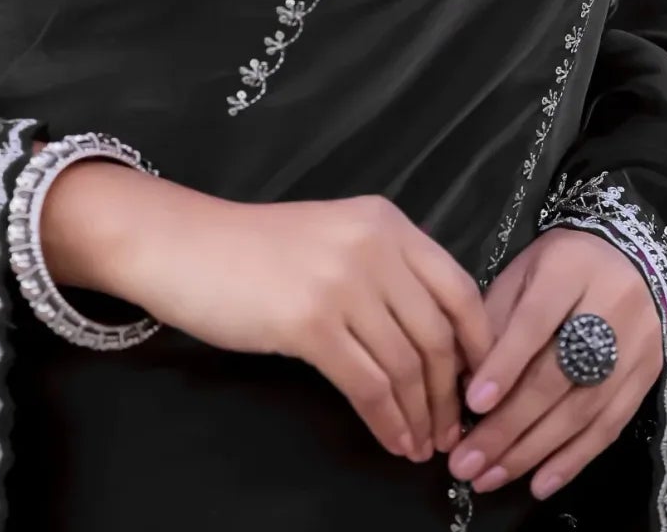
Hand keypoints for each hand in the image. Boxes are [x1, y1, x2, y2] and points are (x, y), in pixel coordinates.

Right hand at [46, 167, 491, 463]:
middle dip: (450, 392)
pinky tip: (392, 440)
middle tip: (451, 430)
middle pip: (436, 333)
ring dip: (420, 415)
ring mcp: (342, 282)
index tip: (479, 384)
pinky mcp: (311, 322)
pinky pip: (368, 385)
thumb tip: (434, 336)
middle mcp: (373, 245)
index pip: (458, 287)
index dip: (477, 345)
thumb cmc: (256, 250)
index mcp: (385, 221)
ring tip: (422, 445)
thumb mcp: (334, 238)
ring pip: (406, 364)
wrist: (187, 246)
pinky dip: (388, 421)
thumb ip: (383, 269)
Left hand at [446, 227, 662, 501]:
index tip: (471, 405)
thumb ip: (494, 319)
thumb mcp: (524, 272)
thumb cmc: (562, 265)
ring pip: (582, 410)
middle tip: (468, 460)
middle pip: (558, 376)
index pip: (536, 322)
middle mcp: (610, 307)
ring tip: (490, 478)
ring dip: (533, 451)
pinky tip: (540, 482)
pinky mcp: (647, 378)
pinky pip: (609, 428)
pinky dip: (573, 460)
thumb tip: (461, 380)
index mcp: (571, 269)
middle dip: (509, 424)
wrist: (632, 259)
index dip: (505, 365)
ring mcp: (635, 347)